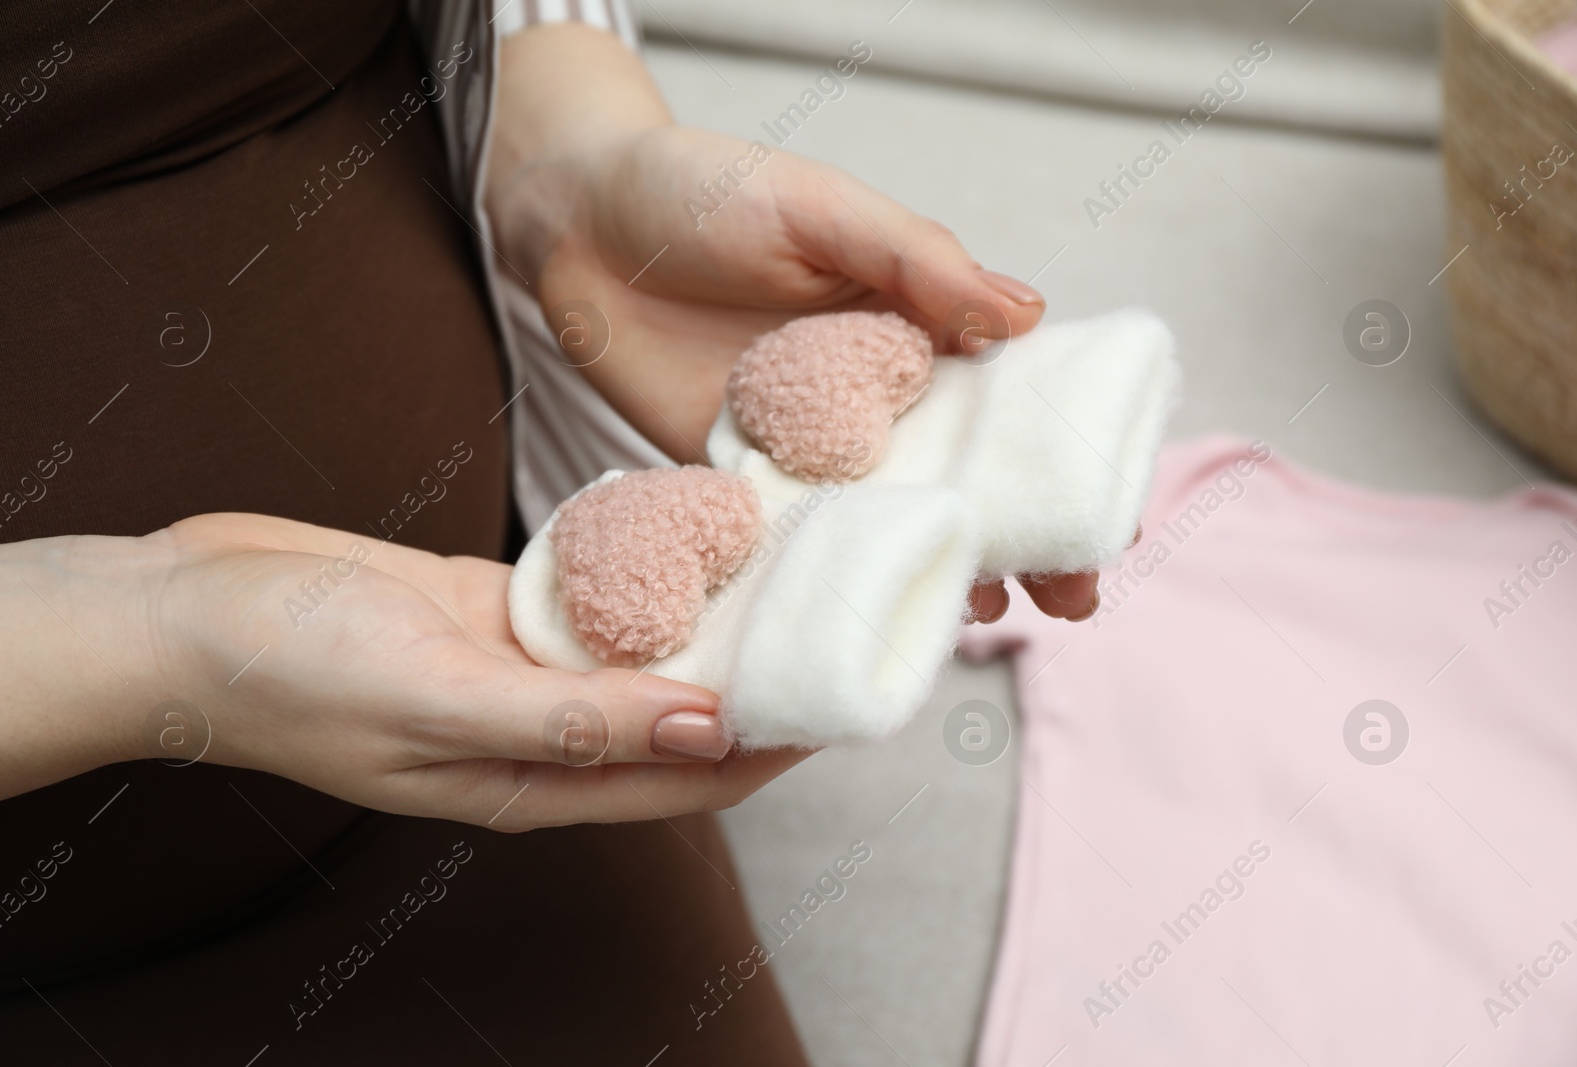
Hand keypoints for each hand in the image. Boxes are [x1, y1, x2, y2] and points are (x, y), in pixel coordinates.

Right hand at [133, 513, 807, 828]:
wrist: (183, 611)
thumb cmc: (290, 668)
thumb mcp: (438, 697)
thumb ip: (572, 722)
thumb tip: (707, 727)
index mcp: (534, 781)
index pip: (692, 778)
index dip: (776, 745)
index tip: (851, 696)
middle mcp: (540, 733)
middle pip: (683, 714)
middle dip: (762, 677)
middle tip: (843, 613)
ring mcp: (517, 670)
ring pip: (644, 650)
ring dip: (712, 619)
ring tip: (792, 567)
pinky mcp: (492, 609)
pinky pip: (594, 596)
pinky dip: (645, 572)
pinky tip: (696, 532)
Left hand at [486, 25, 1099, 622]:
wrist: (577, 223)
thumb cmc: (704, 188)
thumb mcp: (821, 208)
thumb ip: (916, 261)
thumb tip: (1029, 317)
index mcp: (914, 326)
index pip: (1010, 404)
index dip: (1062, 461)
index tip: (1110, 517)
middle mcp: (873, 398)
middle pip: (965, 481)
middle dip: (1024, 542)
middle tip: (1071, 602)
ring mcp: (808, 448)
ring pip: (891, 526)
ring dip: (938, 575)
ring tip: (983, 621)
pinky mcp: (738, 481)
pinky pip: (795, 541)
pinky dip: (832, 585)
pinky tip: (864, 623)